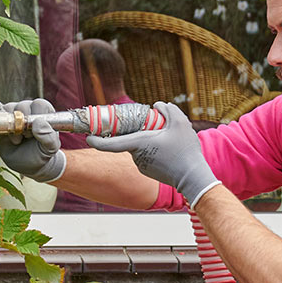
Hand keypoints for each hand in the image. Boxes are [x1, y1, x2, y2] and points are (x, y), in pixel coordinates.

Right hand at [0, 98, 65, 182]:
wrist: (26, 164)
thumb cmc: (40, 154)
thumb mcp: (49, 149)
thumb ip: (49, 138)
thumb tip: (38, 122)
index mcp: (44, 113)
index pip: (39, 104)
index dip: (35, 118)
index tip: (34, 132)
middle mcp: (29, 109)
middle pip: (22, 106)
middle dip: (21, 123)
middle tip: (25, 137)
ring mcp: (14, 112)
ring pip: (8, 108)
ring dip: (9, 125)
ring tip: (16, 139)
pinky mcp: (0, 116)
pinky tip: (0, 129)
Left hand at [86, 102, 220, 205]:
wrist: (193, 177)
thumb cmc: (185, 151)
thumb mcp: (180, 122)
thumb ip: (167, 109)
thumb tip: (158, 106)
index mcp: (139, 143)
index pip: (111, 144)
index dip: (97, 140)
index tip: (88, 137)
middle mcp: (137, 156)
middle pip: (131, 140)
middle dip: (139, 132)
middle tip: (155, 126)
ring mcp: (142, 166)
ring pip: (140, 148)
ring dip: (148, 141)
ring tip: (169, 140)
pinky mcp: (149, 172)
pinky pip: (147, 156)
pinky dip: (153, 151)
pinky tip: (169, 150)